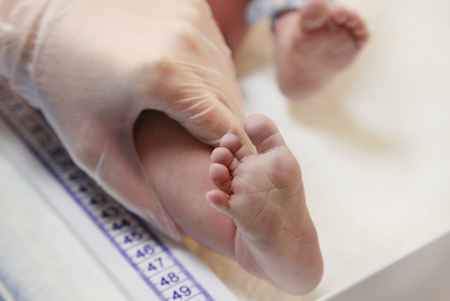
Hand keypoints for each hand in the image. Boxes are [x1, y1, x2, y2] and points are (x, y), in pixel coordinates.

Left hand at [1, 0, 248, 238]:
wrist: (46, 28)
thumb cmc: (66, 90)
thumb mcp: (95, 149)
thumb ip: (138, 195)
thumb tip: (175, 231)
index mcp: (166, 79)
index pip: (225, 129)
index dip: (229, 155)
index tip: (225, 169)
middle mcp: (188, 44)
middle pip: (230, 102)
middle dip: (222, 131)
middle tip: (204, 149)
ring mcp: (192, 21)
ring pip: (226, 76)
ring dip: (217, 102)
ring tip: (192, 118)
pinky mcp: (191, 7)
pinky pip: (215, 52)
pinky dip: (208, 74)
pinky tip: (185, 85)